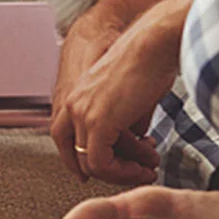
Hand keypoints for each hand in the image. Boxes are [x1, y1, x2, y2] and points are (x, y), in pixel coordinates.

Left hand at [51, 0, 194, 185]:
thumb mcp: (130, 93)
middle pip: (72, 153)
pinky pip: (100, 164)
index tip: (108, 169)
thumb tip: (137, 139)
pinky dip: (123, 173)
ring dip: (120, 173)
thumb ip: (126, 118)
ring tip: (146, 169)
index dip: (83, 159)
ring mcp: (82, 112)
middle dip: (103, 171)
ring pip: (88, 163)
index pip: (67, 137)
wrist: (151, 44)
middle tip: (130, 173)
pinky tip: (144, 167)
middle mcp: (73, 103)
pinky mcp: (96, 121)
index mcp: (79, 93)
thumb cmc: (148, 62)